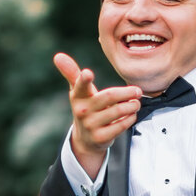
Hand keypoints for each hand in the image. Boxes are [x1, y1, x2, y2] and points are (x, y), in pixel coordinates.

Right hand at [54, 52, 141, 178]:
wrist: (86, 139)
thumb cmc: (86, 107)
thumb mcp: (79, 92)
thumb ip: (72, 73)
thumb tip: (58, 56)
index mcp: (78, 96)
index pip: (80, 85)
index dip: (84, 79)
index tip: (87, 73)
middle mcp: (82, 111)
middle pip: (109, 96)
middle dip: (127, 93)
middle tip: (138, 91)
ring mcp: (91, 125)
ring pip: (118, 111)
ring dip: (132, 106)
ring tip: (136, 103)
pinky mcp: (101, 138)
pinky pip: (121, 125)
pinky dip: (130, 118)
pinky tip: (131, 115)